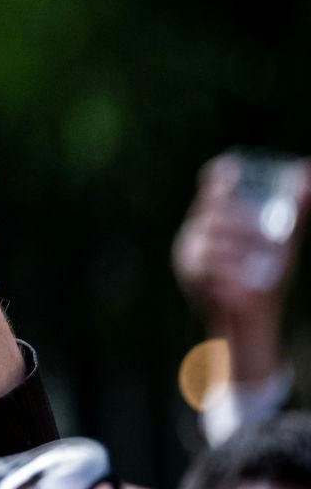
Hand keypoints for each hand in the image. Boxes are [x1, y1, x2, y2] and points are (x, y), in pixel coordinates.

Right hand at [173, 152, 310, 382]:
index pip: (210, 190)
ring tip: (264, 259)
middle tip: (270, 239)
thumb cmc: (264, 274)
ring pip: (213, 240)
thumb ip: (295, 209)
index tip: (232, 170)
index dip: (218, 177)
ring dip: (242, 249)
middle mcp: (195, 232)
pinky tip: (243, 276)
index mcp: (212, 220)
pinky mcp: (190, 275)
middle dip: (244, 222)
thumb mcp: (282, 240)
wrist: (251, 318)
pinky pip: (209, 266)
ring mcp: (189, 253)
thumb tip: (308, 172)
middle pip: (215, 214)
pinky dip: (230, 270)